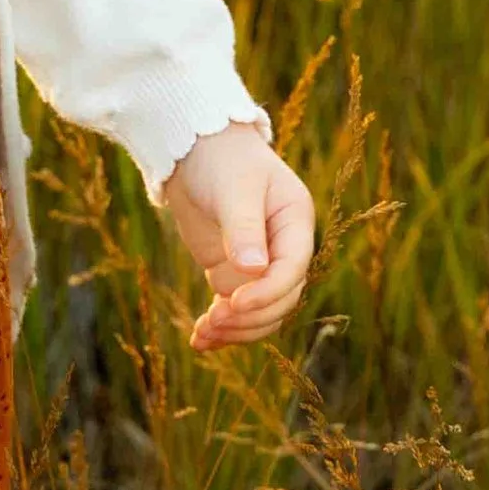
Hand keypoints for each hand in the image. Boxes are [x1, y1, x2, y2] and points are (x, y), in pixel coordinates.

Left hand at [160, 124, 315, 350]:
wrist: (192, 149)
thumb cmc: (221, 158)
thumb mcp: (234, 188)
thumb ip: (244, 228)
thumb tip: (254, 270)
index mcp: (296, 222)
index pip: (292, 269)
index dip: (267, 292)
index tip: (233, 303)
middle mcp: (283, 247)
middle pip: (281, 299)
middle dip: (250, 316)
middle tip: (212, 322)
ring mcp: (258, 263)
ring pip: (260, 313)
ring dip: (235, 330)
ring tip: (201, 336)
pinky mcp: (232, 271)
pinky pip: (235, 309)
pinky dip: (220, 327)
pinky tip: (198, 340)